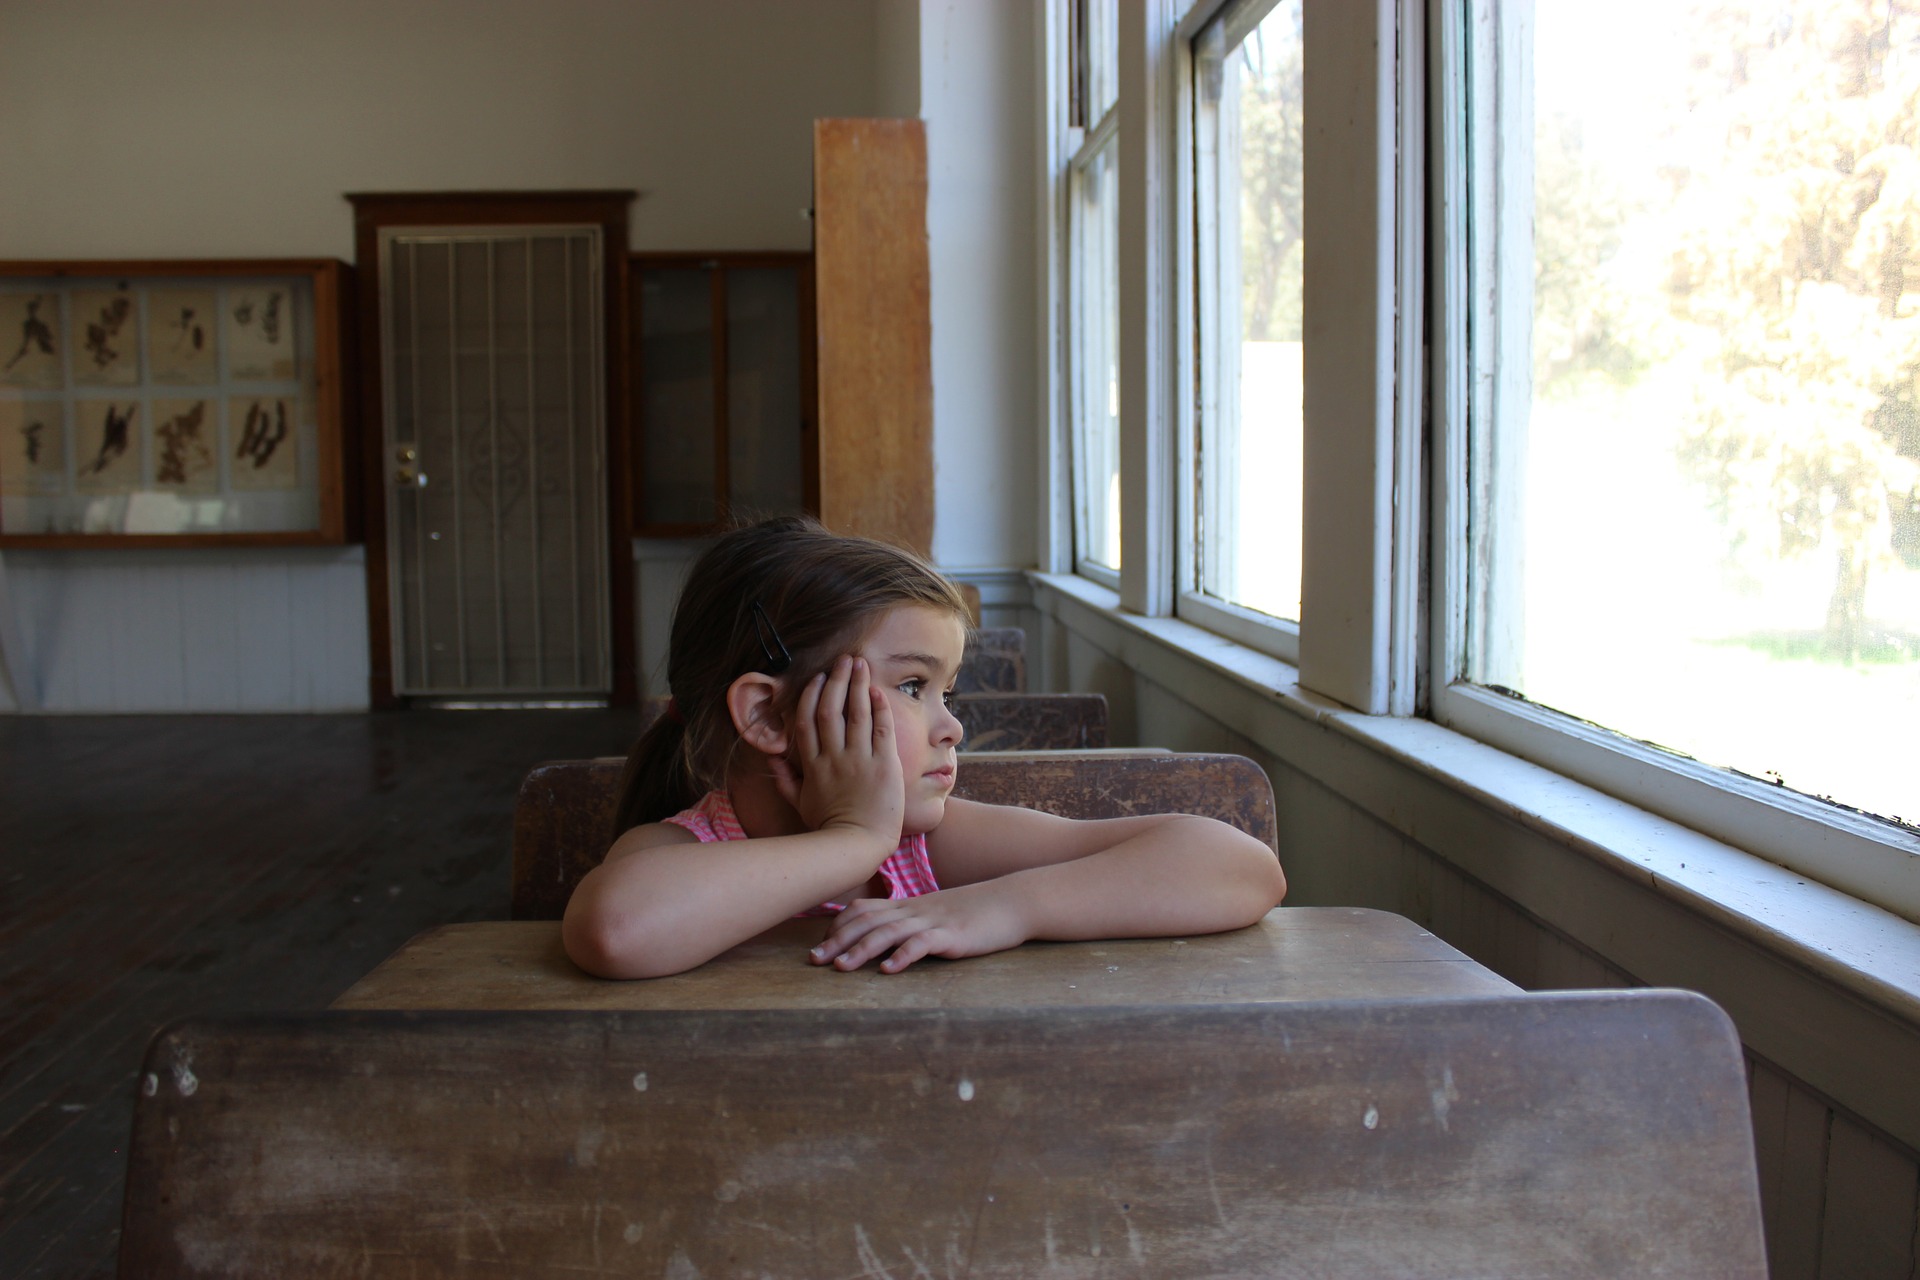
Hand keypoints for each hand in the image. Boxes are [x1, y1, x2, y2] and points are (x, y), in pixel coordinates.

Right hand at [771, 656, 904, 860]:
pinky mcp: (883, 765)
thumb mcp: (799, 804)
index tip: (819, 678)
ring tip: (861, 664)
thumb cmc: (829, 826)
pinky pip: (881, 729)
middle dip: (836, 681)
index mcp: (811, 765)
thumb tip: (771, 758)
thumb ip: (784, 779)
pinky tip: (878, 692)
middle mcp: (833, 757)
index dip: (811, 695)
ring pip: (856, 713)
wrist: (857, 844)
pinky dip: (879, 708)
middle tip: (843, 660)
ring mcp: (858, 760)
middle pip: (829, 710)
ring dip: (858, 685)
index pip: (806, 721)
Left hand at [809, 883, 1030, 973]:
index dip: (838, 926)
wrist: (1011, 901)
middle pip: (868, 922)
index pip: (863, 910)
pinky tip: (889, 970)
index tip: (819, 946)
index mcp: (908, 906)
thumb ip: (910, 922)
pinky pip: (923, 944)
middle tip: (814, 961)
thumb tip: (885, 940)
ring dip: (861, 950)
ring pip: (889, 932)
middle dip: (838, 941)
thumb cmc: (974, 912)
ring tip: (841, 968)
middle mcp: (914, 910)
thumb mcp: (935, 915)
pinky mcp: (952, 936)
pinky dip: (903, 956)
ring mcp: (933, 922)